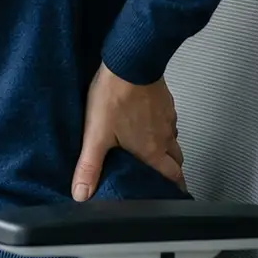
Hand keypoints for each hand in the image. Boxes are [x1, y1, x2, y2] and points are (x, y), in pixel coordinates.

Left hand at [72, 64, 184, 199]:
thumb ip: (89, 166)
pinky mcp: (165, 100)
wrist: (130, 61)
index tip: (175, 195)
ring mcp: (167, 116)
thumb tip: (81, 195)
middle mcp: (165, 136)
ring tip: (153, 152)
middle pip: (176, 159)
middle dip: (172, 170)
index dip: (174, 188)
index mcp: (152, 150)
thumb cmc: (115, 98)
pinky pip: (169, 120)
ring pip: (173, 139)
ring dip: (167, 148)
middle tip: (163, 177)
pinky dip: (162, 127)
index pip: (172, 176)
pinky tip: (148, 123)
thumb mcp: (96, 135)